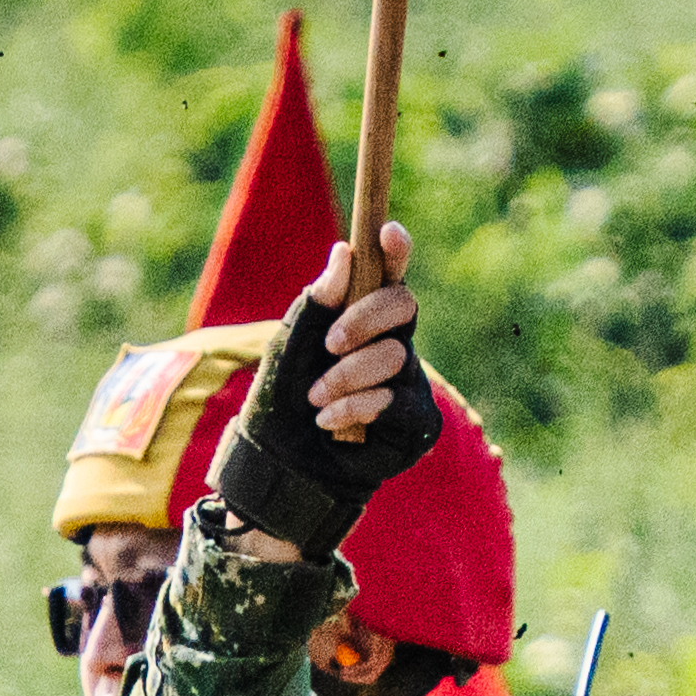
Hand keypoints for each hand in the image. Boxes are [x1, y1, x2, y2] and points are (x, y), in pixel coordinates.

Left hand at [206, 227, 437, 559]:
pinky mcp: (415, 422)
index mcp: (364, 315)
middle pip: (403, 305)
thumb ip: (316, 302)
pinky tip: (330, 422)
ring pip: (396, 357)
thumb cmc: (283, 399)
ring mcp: (408, 381)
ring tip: (315, 398)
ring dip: (348, 376)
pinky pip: (398, 401)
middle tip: (330, 343)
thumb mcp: (290, 345)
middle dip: (365, 319)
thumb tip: (344, 252)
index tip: (387, 232)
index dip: (395, 250)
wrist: (281, 464)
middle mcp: (393, 342)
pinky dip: (358, 407)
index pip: (389, 273)